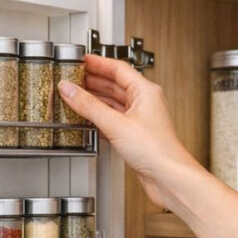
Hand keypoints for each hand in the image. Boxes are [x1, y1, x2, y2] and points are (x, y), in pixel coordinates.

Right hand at [58, 54, 200, 210]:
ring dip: (95, 100)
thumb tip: (70, 90)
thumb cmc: (157, 150)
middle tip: (74, 77)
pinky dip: (99, 117)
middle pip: (114, 85)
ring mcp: (139, 120)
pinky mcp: (134, 136)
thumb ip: (89, 106)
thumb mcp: (116, 124)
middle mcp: (144, 103)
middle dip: (93, 81)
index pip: (118, 68)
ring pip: (113, 103)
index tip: (82, 60)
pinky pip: (113, 120)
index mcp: (145, 91)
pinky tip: (89, 119)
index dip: (98, 63)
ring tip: (77, 96)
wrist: (168, 176)